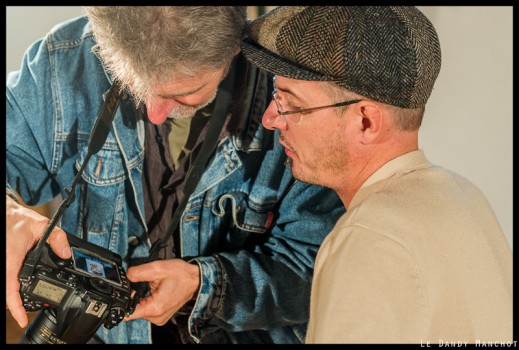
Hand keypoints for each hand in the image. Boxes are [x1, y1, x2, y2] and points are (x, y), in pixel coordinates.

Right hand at [5, 195, 70, 327]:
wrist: (7, 214)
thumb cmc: (19, 220)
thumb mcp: (42, 225)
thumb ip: (58, 238)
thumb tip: (66, 254)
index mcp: (12, 258)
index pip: (11, 288)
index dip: (16, 307)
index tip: (22, 319)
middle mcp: (6, 265)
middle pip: (9, 292)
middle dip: (20, 304)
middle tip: (33, 310)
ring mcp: (5, 266)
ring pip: (9, 288)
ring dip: (18, 296)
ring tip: (31, 302)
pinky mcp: (7, 266)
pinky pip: (10, 280)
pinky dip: (16, 287)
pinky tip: (26, 288)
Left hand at [124, 259, 200, 325]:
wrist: (196, 279)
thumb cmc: (181, 274)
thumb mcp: (157, 268)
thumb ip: (137, 272)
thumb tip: (126, 276)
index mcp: (155, 307)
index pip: (127, 314)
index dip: (122, 302)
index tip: (126, 292)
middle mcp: (157, 317)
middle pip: (132, 311)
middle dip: (133, 297)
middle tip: (142, 284)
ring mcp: (160, 318)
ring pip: (139, 311)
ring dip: (140, 299)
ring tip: (151, 287)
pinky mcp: (162, 316)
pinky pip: (147, 311)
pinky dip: (146, 301)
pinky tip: (153, 292)